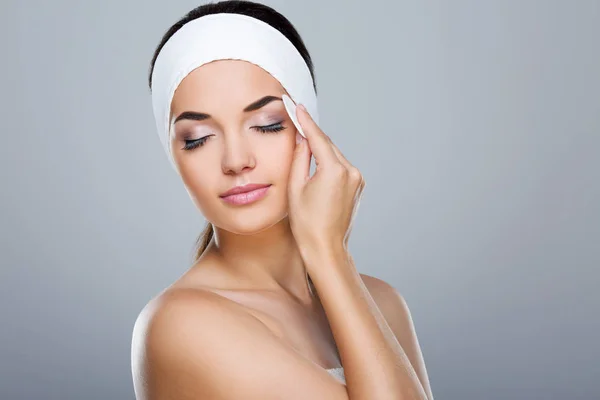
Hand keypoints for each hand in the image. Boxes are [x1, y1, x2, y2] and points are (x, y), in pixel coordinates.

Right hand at [287, 104, 364, 266]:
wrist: (325, 248)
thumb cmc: (307, 223)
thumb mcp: (295, 187)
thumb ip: (300, 158)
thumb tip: (302, 138)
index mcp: (334, 170)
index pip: (317, 137)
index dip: (305, 120)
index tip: (296, 106)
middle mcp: (350, 171)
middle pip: (327, 145)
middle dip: (312, 133)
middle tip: (298, 118)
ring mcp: (357, 179)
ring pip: (335, 155)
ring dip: (321, 149)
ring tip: (304, 143)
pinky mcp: (358, 186)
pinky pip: (341, 167)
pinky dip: (329, 162)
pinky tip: (318, 163)